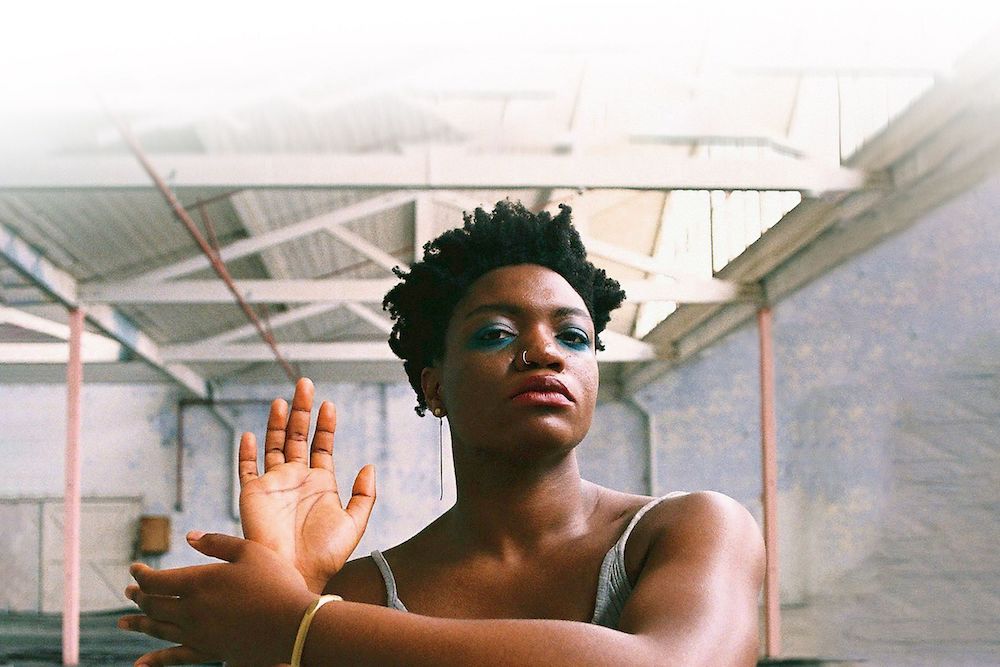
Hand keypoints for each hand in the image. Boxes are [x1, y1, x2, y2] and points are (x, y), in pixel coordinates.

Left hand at [120, 532, 316, 665]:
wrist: (294, 624)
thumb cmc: (276, 582)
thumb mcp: (249, 551)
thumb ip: (217, 543)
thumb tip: (189, 537)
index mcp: (198, 582)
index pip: (156, 580)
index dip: (141, 575)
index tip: (134, 569)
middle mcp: (191, 610)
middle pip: (154, 605)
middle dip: (139, 597)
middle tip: (130, 592)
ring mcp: (198, 634)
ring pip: (159, 630)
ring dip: (139, 624)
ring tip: (124, 623)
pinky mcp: (209, 651)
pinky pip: (175, 658)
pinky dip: (155, 661)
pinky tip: (140, 665)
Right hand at [240, 377, 375, 592]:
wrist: (296, 576)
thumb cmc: (325, 555)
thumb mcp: (354, 523)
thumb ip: (364, 495)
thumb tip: (369, 465)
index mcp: (320, 483)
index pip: (321, 445)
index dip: (325, 425)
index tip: (329, 405)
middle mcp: (296, 480)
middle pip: (298, 437)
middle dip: (302, 411)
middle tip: (305, 384)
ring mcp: (274, 485)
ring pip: (274, 445)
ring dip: (278, 423)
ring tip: (284, 400)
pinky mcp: (253, 495)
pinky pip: (247, 469)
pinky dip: (247, 452)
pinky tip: (250, 434)